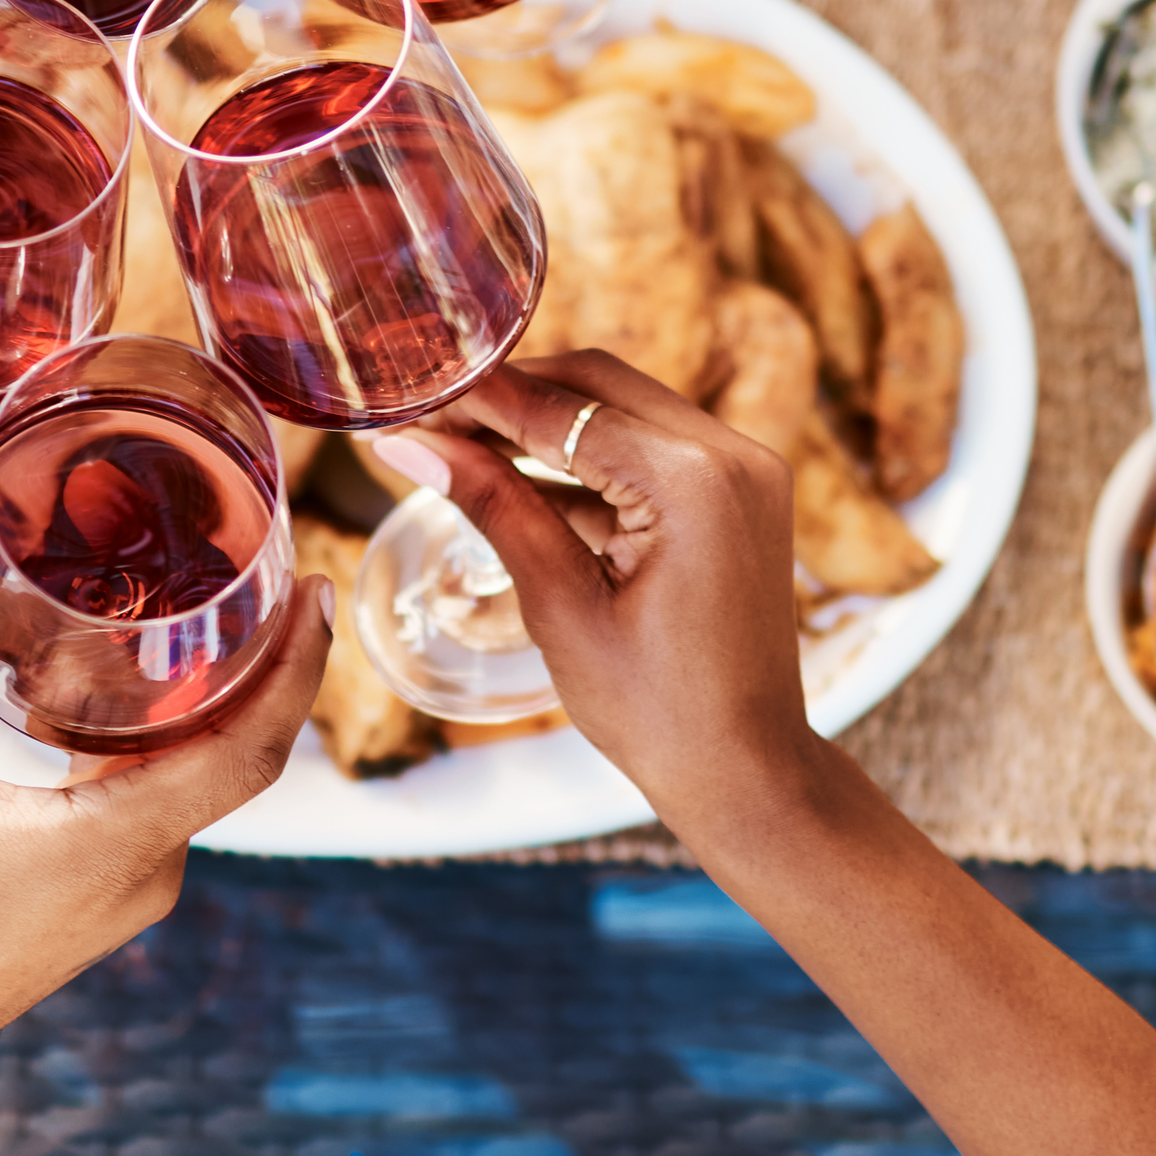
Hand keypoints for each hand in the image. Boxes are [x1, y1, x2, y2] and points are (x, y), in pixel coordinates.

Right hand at [0, 528, 326, 1083]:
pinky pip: (155, 795)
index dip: (298, 667)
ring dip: (201, 695)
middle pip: (235, 748)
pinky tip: (113, 680)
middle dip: (258, 658)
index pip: (252, 749)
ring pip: (192, 771)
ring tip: (191, 600)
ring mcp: (129, 885)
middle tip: (254, 564)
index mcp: (120, 841)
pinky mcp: (101, 890)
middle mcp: (148, 867)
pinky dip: (153, 734)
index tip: (314, 590)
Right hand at [370, 353, 811, 824]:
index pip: (561, 407)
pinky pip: (652, 450)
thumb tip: (410, 444)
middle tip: (430, 418)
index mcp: (693, 479)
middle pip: (597, 383)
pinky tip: (519, 478)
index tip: (409, 398)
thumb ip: (492, 505)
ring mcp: (746, 471)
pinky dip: (590, 460)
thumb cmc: (656, 709)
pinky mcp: (741, 494)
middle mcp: (733, 455)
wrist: (746, 771)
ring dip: (546, 425)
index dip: (477, 399)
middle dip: (510, 397)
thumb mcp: (559, 604)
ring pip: (623, 409)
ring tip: (461, 447)